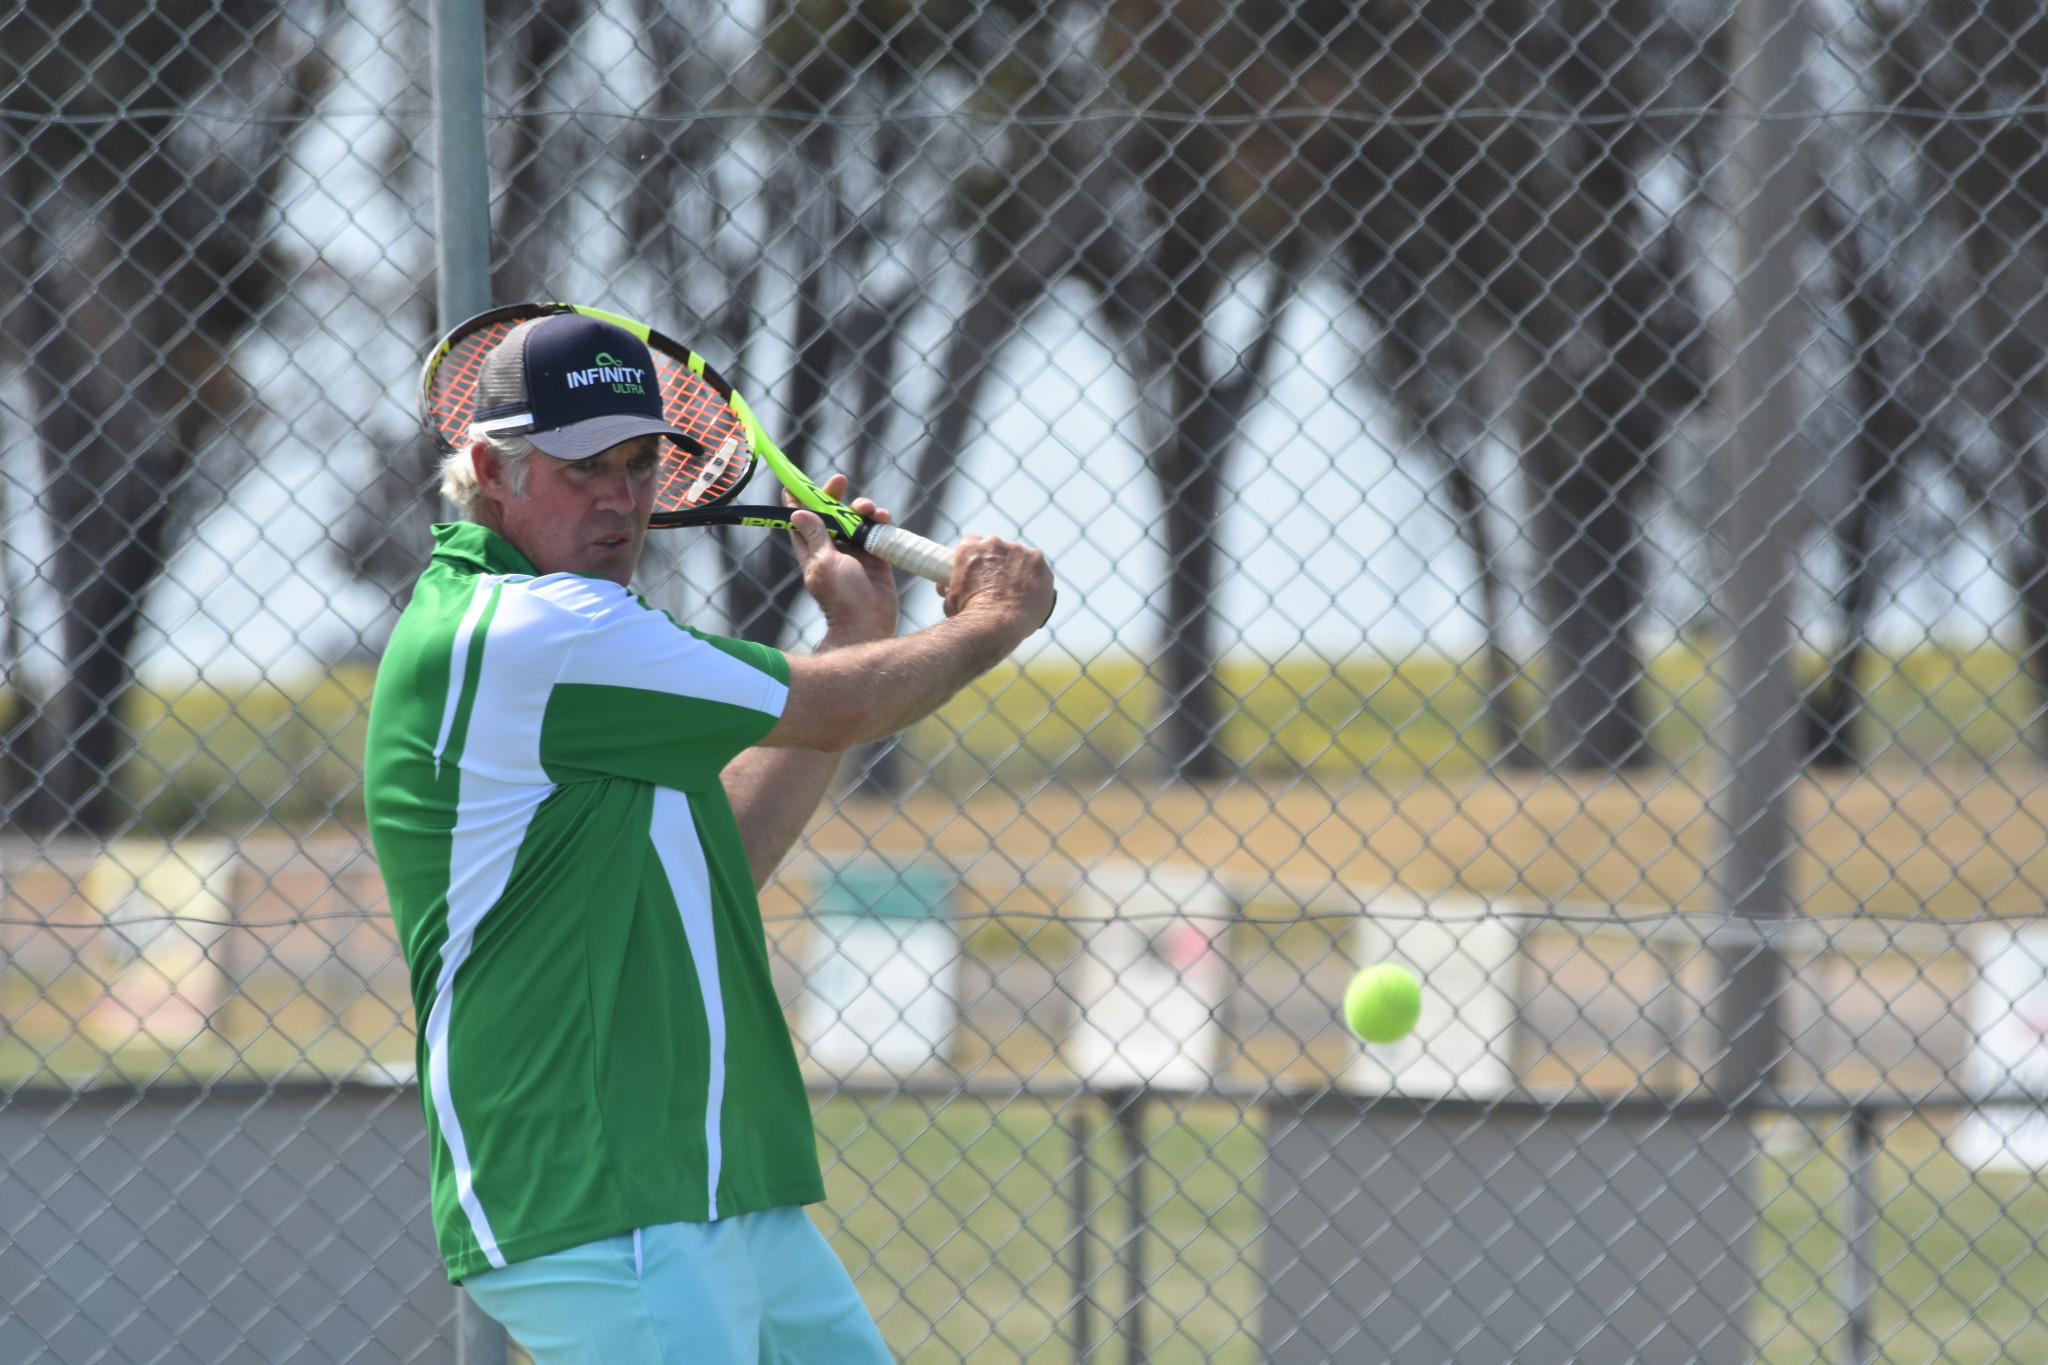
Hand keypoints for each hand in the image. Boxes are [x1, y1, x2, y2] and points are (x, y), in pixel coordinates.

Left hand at [787, 475, 899, 647]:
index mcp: (812, 550)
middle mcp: (832, 548)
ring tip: (868, 508)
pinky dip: (880, 521)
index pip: (800, 520)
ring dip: (861, 507)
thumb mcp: (824, 562)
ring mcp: (855, 551)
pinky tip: (882, 518)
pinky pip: (877, 531)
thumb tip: (797, 513)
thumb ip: (816, 536)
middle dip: (833, 496)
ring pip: (856, 519)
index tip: (794, 482)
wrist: (868, 623)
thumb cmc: (841, 597)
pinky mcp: (876, 556)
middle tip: (840, 481)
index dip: (796, 500)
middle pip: (830, 514)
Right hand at [942, 534, 1054, 636]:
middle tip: (999, 584)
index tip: (980, 570)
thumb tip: (943, 586)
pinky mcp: (1038, 563)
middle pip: (998, 547)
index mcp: (970, 548)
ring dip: (1019, 569)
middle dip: (998, 562)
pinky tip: (1033, 594)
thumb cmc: (969, 616)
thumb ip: (949, 589)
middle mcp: (994, 543)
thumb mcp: (951, 601)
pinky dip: (1037, 578)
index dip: (977, 557)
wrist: (995, 624)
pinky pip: (1038, 568)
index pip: (973, 543)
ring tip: (1018, 593)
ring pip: (1020, 556)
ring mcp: (1019, 551)